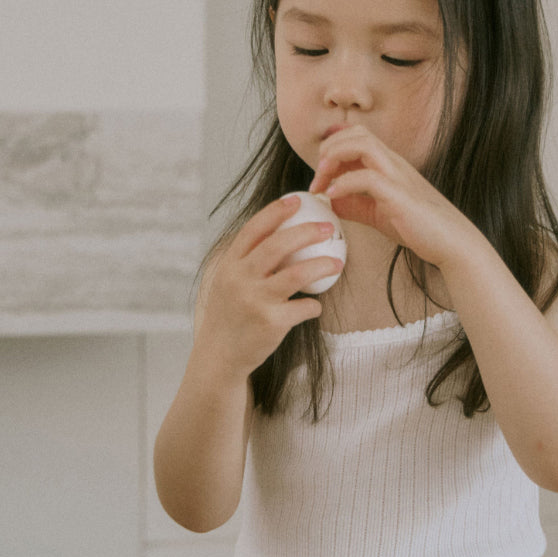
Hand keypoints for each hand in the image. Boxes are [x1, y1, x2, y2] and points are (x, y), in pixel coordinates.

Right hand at [195, 196, 343, 378]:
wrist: (219, 356)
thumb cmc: (230, 315)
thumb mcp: (228, 283)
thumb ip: (248, 262)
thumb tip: (281, 235)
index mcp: (230, 265)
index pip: (253, 230)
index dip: (276, 211)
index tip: (297, 200)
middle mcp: (240, 280)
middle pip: (278, 245)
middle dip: (307, 232)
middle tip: (329, 228)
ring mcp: (255, 301)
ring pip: (297, 274)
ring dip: (322, 266)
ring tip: (337, 262)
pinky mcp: (271, 323)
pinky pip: (304, 307)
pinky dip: (313, 306)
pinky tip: (314, 306)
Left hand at [308, 126, 477, 270]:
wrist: (452, 243)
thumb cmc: (420, 227)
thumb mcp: (378, 213)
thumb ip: (355, 205)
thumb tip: (330, 201)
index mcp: (389, 164)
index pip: (356, 137)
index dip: (331, 150)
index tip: (319, 178)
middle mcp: (393, 163)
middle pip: (356, 133)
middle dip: (328, 149)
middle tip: (317, 179)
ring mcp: (398, 176)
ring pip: (362, 144)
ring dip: (334, 158)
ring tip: (322, 183)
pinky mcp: (400, 196)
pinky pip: (367, 178)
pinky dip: (344, 184)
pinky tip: (333, 197)